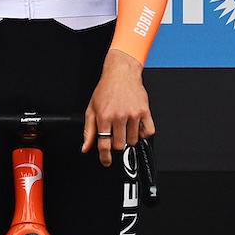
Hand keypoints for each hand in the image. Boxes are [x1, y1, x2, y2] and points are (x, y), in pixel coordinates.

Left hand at [82, 49, 151, 163]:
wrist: (121, 73)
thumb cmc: (106, 89)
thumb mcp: (91, 109)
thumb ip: (89, 130)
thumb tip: (85, 147)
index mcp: (104, 116)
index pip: (104, 144)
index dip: (105, 156)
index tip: (106, 161)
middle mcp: (119, 116)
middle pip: (120, 145)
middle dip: (116, 144)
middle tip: (115, 134)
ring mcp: (133, 114)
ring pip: (133, 140)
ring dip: (129, 138)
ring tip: (124, 126)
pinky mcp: (145, 112)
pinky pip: (148, 132)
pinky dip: (143, 134)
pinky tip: (137, 128)